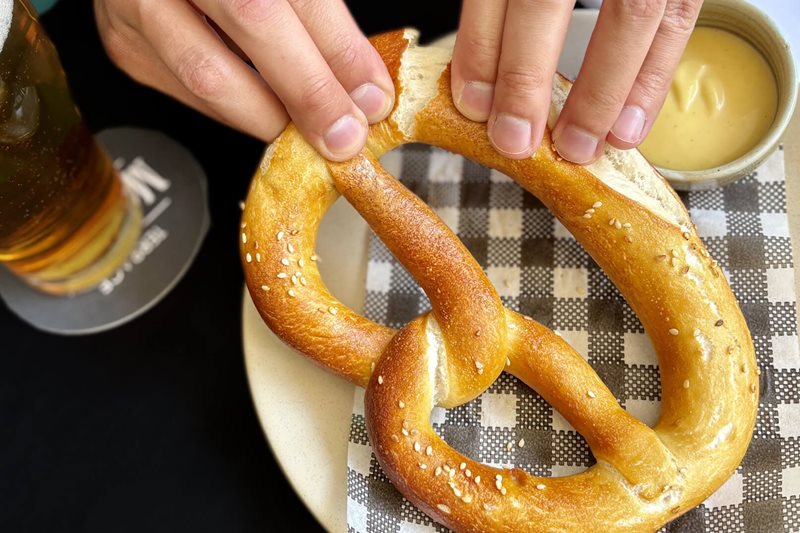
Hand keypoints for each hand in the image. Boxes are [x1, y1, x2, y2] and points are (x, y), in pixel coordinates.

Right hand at [94, 0, 394, 160]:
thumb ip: (322, 22)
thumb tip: (365, 91)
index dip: (339, 48)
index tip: (373, 98)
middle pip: (252, 21)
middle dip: (309, 91)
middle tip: (343, 133)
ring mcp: (139, 4)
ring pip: (209, 74)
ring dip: (272, 116)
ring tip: (311, 134)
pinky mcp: (126, 46)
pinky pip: (188, 95)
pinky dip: (238, 113)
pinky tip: (267, 114)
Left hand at [450, 0, 702, 162]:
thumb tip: (480, 69)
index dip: (482, 46)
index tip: (474, 102)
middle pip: (546, 0)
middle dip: (527, 78)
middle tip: (516, 139)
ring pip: (629, 13)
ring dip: (600, 92)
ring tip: (579, 147)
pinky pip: (681, 15)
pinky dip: (653, 77)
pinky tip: (629, 125)